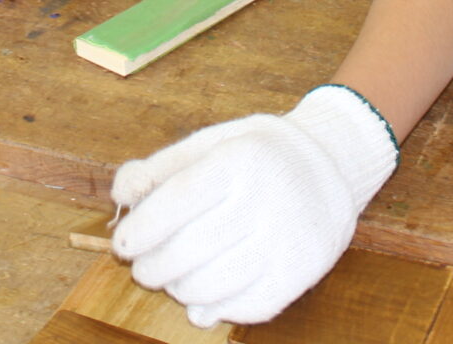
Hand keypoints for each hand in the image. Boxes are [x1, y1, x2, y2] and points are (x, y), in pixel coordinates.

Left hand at [110, 85, 398, 327]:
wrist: (330, 165)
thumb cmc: (255, 155)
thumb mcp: (210, 143)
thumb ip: (161, 167)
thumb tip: (122, 197)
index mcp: (239, 160)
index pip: (177, 202)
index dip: (142, 229)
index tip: (124, 244)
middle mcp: (266, 198)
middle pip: (190, 249)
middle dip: (153, 267)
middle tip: (143, 268)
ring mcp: (287, 238)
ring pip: (214, 284)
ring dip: (180, 290)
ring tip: (173, 280)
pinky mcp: (303, 271)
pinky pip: (249, 306)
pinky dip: (217, 309)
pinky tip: (202, 300)